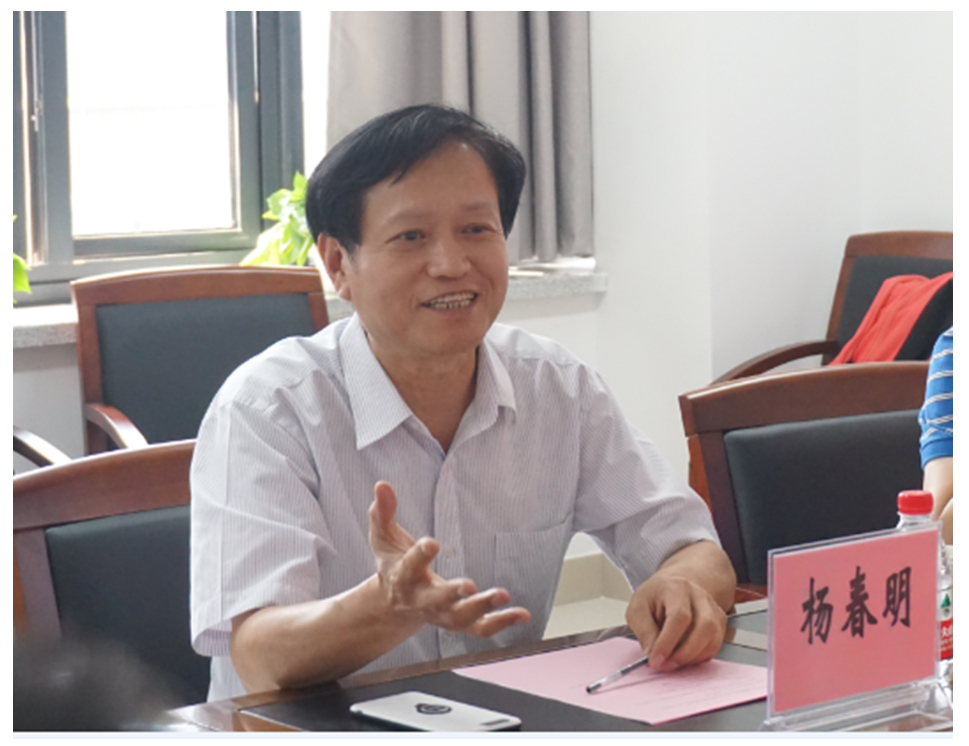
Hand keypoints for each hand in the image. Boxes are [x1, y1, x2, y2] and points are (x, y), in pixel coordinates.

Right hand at [369, 481, 530, 635]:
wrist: (394, 605)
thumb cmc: (393, 563)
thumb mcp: (383, 537)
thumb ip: (382, 512)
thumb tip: (382, 485)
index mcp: (402, 577)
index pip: (409, 566)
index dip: (420, 555)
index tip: (432, 543)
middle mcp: (421, 600)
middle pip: (436, 601)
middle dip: (452, 594)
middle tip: (470, 585)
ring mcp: (441, 614)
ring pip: (461, 618)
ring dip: (483, 608)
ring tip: (504, 595)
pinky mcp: (459, 622)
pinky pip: (481, 628)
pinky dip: (502, 623)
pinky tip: (523, 614)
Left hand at [625, 572, 726, 672]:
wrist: (669, 588)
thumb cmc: (653, 598)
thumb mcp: (637, 610)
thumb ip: (644, 632)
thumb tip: (652, 655)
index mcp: (676, 587)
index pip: (679, 616)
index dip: (668, 642)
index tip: (655, 660)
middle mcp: (699, 595)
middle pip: (704, 626)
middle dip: (684, 653)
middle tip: (665, 665)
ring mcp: (712, 607)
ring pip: (714, 637)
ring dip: (693, 657)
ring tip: (672, 662)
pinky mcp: (719, 621)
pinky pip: (716, 644)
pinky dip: (701, 656)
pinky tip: (685, 658)